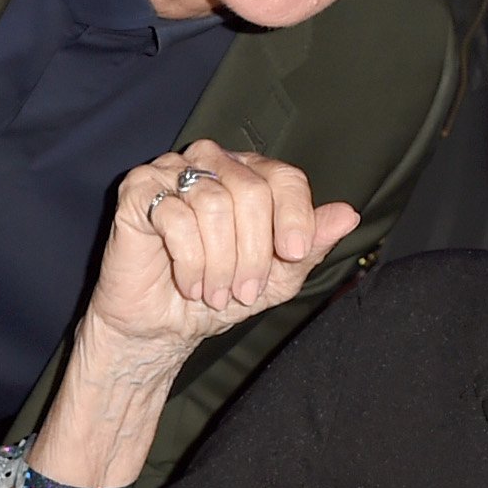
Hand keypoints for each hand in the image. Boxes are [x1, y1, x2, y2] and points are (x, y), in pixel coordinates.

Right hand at [85, 142, 359, 367]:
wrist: (163, 325)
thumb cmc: (218, 294)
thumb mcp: (277, 278)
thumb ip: (310, 246)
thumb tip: (348, 215)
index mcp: (249, 175)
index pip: (284, 177)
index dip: (294, 216)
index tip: (291, 255)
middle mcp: (211, 162)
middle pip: (251, 191)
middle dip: (253, 253)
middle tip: (244, 291)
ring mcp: (171, 171)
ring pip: (214, 205)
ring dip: (219, 263)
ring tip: (214, 293)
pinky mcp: (138, 190)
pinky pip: (175, 216)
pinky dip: (189, 261)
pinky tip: (188, 283)